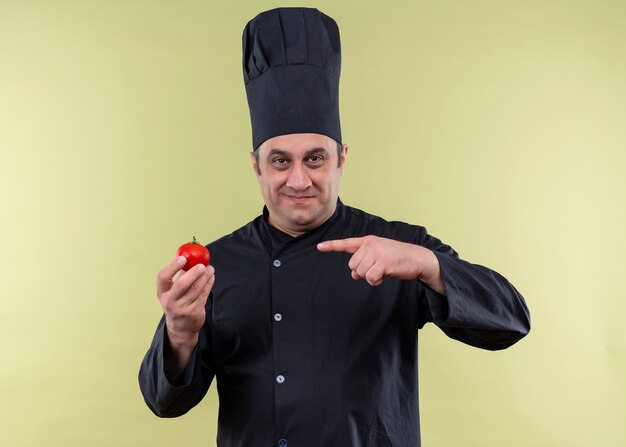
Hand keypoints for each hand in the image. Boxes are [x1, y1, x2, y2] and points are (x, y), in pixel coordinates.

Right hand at [156, 256, 215, 346]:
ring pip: (196, 289)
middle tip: (202, 265)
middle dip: (193, 273)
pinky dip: (209, 283)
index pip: (163, 277)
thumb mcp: (172, 290)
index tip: (183, 258)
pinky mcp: (194, 311)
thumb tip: (189, 256)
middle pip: (182, 284)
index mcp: (162, 292)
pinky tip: (211, 276)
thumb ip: (179, 274)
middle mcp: (170, 301)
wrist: (181, 327)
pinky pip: (203, 294)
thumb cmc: (176, 302)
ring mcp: (182, 308)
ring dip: (205, 277)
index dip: (172, 266)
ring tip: (210, 268)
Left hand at [317, 236, 444, 292]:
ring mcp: (376, 252)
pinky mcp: (383, 262)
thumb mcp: (378, 257)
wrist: (418, 259)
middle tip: (379, 268)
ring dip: (371, 277)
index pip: (346, 243)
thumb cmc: (397, 259)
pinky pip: (370, 278)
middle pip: (353, 266)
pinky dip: (377, 281)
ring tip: (384, 270)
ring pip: (360, 273)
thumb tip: (354, 275)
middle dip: (364, 271)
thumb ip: (364, 263)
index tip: (319, 247)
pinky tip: (386, 274)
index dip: (331, 246)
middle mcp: (370, 244)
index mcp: (368, 241)